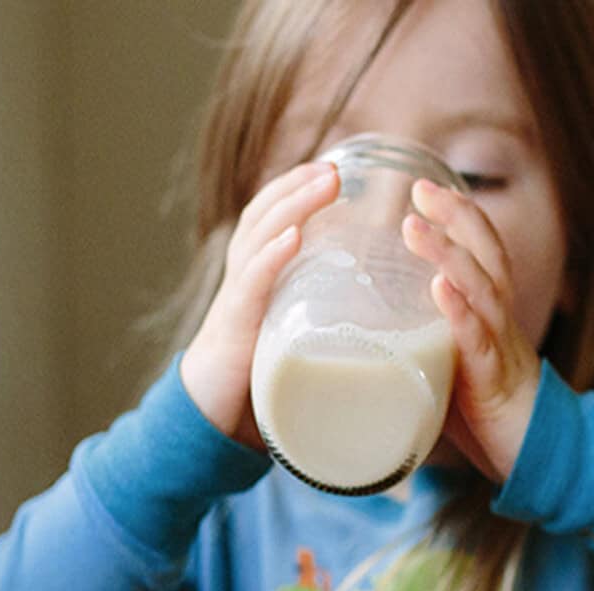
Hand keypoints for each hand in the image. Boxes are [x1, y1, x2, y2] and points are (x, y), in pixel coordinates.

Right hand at [180, 162, 339, 448]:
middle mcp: (242, 277)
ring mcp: (236, 298)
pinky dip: (272, 256)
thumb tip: (385, 326)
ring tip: (325, 182)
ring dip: (293, 204)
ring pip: (260, 236)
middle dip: (298, 186)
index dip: (295, 187)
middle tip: (335, 168)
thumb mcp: (293, 338)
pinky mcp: (233, 327)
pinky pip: (252, 283)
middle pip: (266, 215)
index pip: (270, 216)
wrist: (208, 419)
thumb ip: (327, 324)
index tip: (331, 167)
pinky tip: (292, 236)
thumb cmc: (256, 382)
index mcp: (256, 276)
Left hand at [403, 179, 540, 483]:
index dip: (457, 216)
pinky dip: (461, 314)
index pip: (480, 251)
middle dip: (456, 217)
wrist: (536, 460)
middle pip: (486, 254)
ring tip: (416, 228)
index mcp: (488, 313)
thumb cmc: (487, 415)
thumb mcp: (449, 368)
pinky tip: (442, 292)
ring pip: (483, 289)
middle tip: (420, 189)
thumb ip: (417, 347)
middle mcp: (499, 321)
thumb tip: (359, 342)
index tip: (423, 188)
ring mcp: (500, 348)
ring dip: (449, 255)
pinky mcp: (495, 382)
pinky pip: (480, 341)